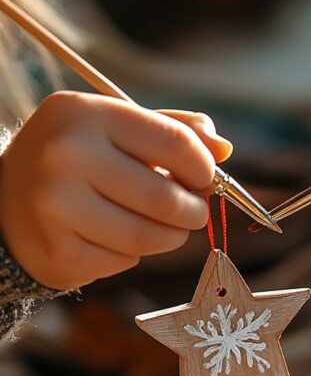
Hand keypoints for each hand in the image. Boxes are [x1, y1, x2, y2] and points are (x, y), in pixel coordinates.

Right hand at [0, 92, 232, 289]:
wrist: (3, 200)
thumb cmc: (75, 158)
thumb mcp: (114, 127)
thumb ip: (170, 130)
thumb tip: (223, 149)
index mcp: (86, 114)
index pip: (174, 143)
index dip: (204, 168)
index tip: (207, 178)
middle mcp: (67, 157)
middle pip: (165, 198)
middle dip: (193, 211)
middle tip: (194, 212)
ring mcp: (58, 208)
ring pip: (149, 237)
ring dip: (170, 237)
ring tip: (165, 228)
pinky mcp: (59, 252)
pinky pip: (123, 260)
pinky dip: (131, 254)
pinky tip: (114, 237)